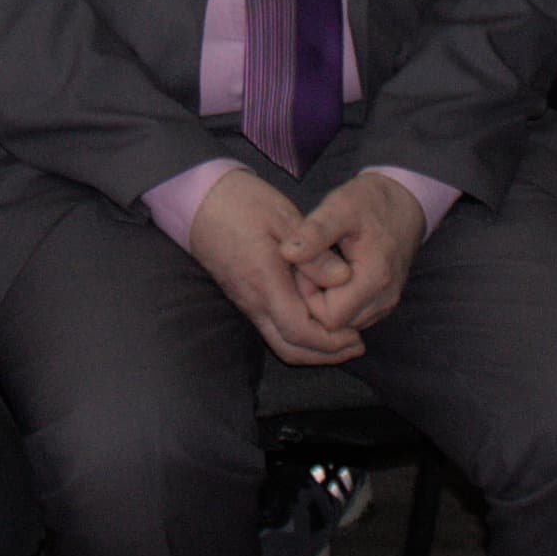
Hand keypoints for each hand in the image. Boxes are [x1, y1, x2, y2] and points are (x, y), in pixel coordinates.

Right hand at [178, 169, 362, 364]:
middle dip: (326, 354)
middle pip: (290, 348)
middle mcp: (253, 300)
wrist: (200, 201)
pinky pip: (273, 330)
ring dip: (313, 349)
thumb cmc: (242, 203)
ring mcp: (247, 303)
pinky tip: (319, 320)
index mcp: (265, 280)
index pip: (299, 330)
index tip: (357, 334)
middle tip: (356, 344)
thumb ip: (314, 254)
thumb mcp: (285, 218)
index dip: (331, 340)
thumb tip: (344, 278)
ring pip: (280, 344)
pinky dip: (300, 336)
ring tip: (343, 338)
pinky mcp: (245, 299)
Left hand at [282, 173, 426, 338]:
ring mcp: (385, 305)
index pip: (328, 317)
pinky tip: (329, 276)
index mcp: (374, 279)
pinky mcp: (383, 304)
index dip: (307, 296)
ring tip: (318, 268)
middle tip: (307, 266)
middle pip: (335, 326)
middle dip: (313, 302)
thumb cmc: (370, 201)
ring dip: (324, 303)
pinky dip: (336, 302)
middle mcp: (383, 300)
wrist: (403, 202)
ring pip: (343, 325)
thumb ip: (314, 232)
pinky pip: (352, 317)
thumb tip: (286, 253)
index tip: (302, 266)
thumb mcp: (339, 208)